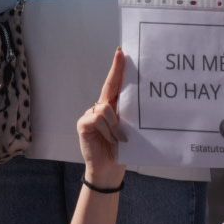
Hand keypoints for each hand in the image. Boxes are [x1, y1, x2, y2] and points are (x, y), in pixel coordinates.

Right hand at [78, 49, 126, 187]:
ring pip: (106, 107)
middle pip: (109, 87)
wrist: (109, 170)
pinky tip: (110, 141)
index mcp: (112, 108)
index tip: (121, 52)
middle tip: (122, 55)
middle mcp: (100, 108)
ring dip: (116, 125)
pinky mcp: (83, 123)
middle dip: (116, 71)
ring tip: (120, 139)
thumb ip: (128, 115)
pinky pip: (98, 119)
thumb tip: (140, 99)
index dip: (117, 69)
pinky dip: (108, 131)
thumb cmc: (121, 150)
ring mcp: (90, 115)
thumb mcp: (128, 130)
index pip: (114, 85)